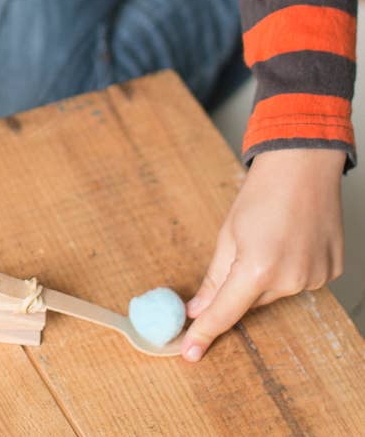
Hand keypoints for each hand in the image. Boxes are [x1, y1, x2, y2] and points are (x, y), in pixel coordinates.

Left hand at [181, 148, 344, 361]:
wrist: (302, 167)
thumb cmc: (261, 194)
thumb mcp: (228, 235)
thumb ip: (214, 278)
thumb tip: (197, 309)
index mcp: (257, 268)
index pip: (225, 312)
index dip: (204, 333)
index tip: (188, 353)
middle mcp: (291, 280)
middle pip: (251, 300)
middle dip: (239, 283)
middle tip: (243, 247)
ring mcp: (315, 278)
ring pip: (276, 291)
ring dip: (265, 274)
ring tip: (270, 235)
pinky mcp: (331, 273)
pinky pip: (300, 280)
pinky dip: (289, 267)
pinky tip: (290, 239)